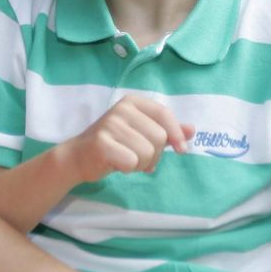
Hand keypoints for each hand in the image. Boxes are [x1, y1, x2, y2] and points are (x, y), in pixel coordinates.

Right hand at [61, 95, 193, 183]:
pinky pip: (132, 162)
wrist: (78, 156)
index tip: (181, 150)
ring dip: (142, 164)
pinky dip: (129, 169)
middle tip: (138, 157)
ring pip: (148, 152)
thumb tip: (192, 130)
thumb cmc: (114, 145)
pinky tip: (117, 164)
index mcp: (133, 102)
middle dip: (155, 154)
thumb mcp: (142, 133)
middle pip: (159, 137)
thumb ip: (167, 130)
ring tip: (127, 160)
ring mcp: (110, 124)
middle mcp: (122, 109)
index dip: (176, 133)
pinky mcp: (101, 143)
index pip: (164, 114)